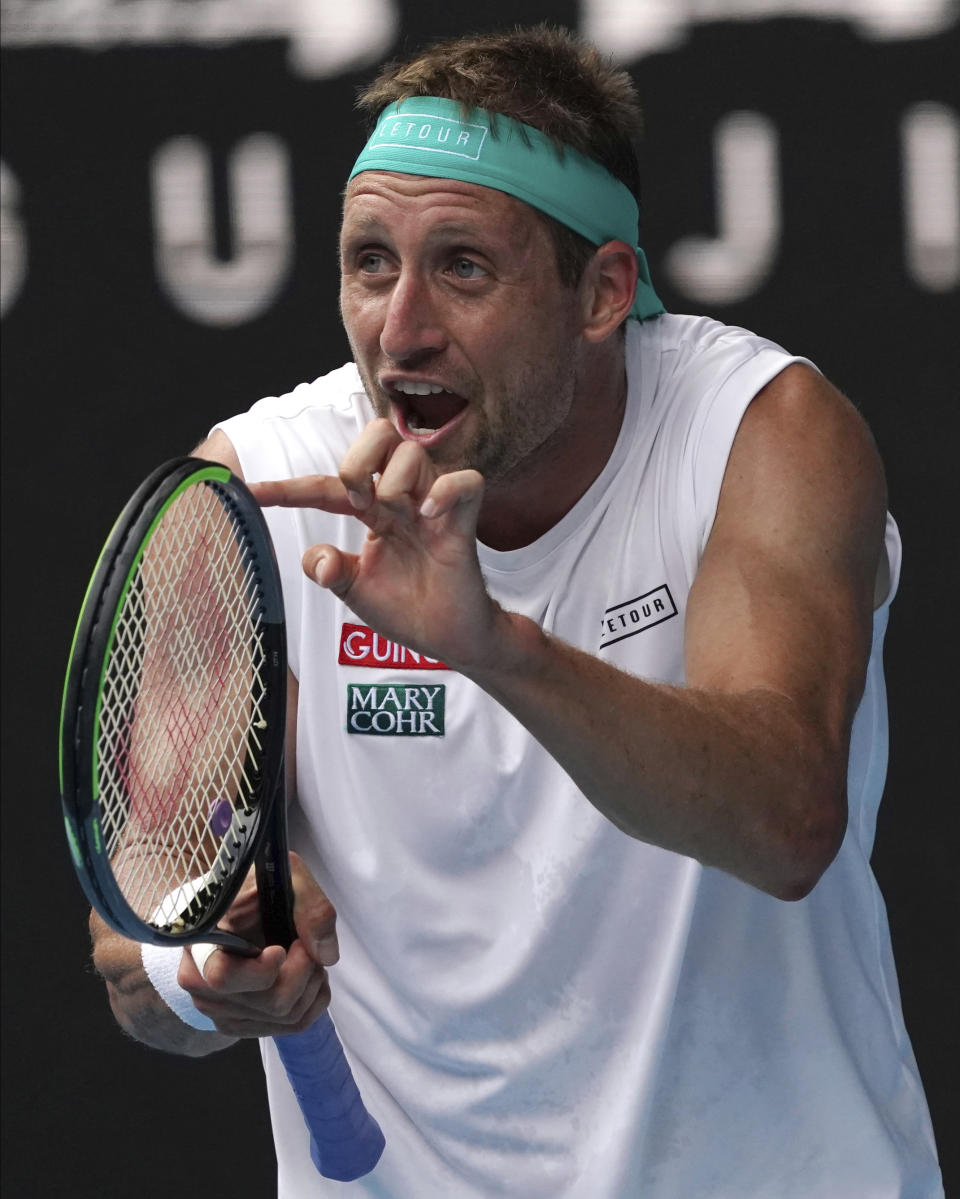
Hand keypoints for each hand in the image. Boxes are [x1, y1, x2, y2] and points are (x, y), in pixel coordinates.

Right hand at [177, 854, 338, 1037]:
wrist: (236, 904)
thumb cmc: (255, 888)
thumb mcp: (284, 877)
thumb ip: (309, 906)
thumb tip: (326, 954)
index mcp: (201, 944)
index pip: (224, 976)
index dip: (262, 971)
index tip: (282, 948)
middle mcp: (201, 985)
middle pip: (271, 1003)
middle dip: (305, 971)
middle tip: (306, 944)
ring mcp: (220, 1010)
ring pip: (286, 1017)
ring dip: (312, 984)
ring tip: (307, 954)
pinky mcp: (241, 1024)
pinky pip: (292, 1026)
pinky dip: (313, 999)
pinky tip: (307, 975)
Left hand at [250, 419, 501, 671]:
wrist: (447, 637)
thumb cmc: (405, 608)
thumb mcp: (354, 590)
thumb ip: (329, 570)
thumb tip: (317, 559)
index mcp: (372, 511)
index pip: (326, 486)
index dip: (289, 488)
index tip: (252, 491)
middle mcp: (402, 499)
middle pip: (379, 435)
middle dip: (357, 460)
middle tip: (357, 502)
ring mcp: (434, 506)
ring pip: (413, 452)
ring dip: (393, 483)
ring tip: (395, 519)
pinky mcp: (464, 521)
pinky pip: (465, 481)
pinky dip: (444, 490)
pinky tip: (428, 515)